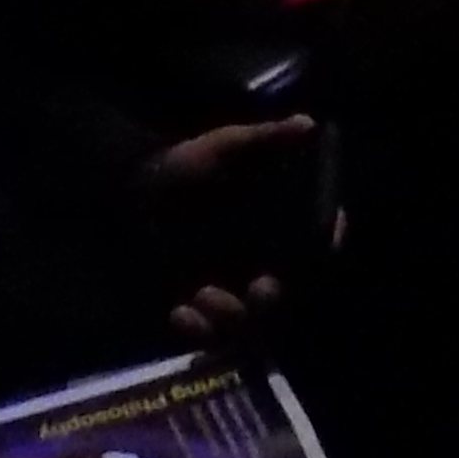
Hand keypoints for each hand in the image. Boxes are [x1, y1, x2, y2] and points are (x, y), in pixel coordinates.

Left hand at [138, 112, 328, 344]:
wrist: (129, 186)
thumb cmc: (184, 165)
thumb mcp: (226, 147)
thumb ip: (267, 139)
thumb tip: (309, 123)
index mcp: (275, 226)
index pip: (318, 241)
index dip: (329, 242)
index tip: (326, 243)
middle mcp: (259, 262)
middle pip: (284, 294)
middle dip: (275, 298)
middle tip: (261, 291)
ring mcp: (227, 287)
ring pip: (245, 321)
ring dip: (233, 316)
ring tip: (206, 296)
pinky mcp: (194, 306)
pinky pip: (204, 333)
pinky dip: (198, 330)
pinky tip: (182, 314)